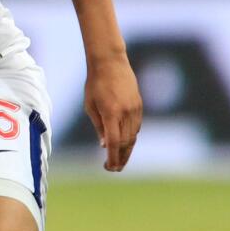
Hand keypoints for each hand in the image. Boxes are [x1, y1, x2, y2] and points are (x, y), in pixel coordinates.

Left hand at [83, 55, 141, 171]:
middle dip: (121, 158)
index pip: (113, 142)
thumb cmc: (95, 84)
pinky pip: (137, 126)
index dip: (112, 158)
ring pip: (133, 136)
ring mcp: (135, 108)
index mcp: (111, 113)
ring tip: (119, 159)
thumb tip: (105, 145)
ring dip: (127, 150)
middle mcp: (125, 112)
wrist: (110, 62)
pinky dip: (131, 137)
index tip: (109, 167)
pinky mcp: (139, 105)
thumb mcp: (90, 106)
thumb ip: (99, 127)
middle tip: (114, 168)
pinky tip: (125, 142)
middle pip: (126, 143)